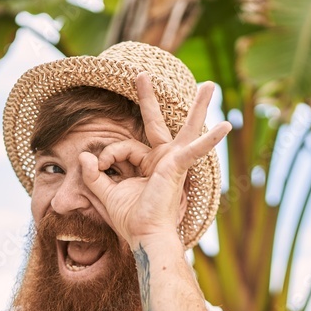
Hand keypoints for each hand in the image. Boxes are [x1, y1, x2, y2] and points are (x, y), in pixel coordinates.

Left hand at [78, 72, 230, 247]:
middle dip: (148, 99)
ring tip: (210, 85)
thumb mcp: (104, 194)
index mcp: (147, 165)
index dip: (108, 153)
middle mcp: (162, 160)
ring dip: (199, 107)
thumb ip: (93, 175)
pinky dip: (210, 139)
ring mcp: (173, 161)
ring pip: (187, 128)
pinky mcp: (178, 166)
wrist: (144, 236)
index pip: (124, 147)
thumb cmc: (130, 219)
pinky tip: (226, 126)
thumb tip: (84, 155)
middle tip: (141, 74)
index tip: (99, 166)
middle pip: (157, 123)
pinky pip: (194, 149)